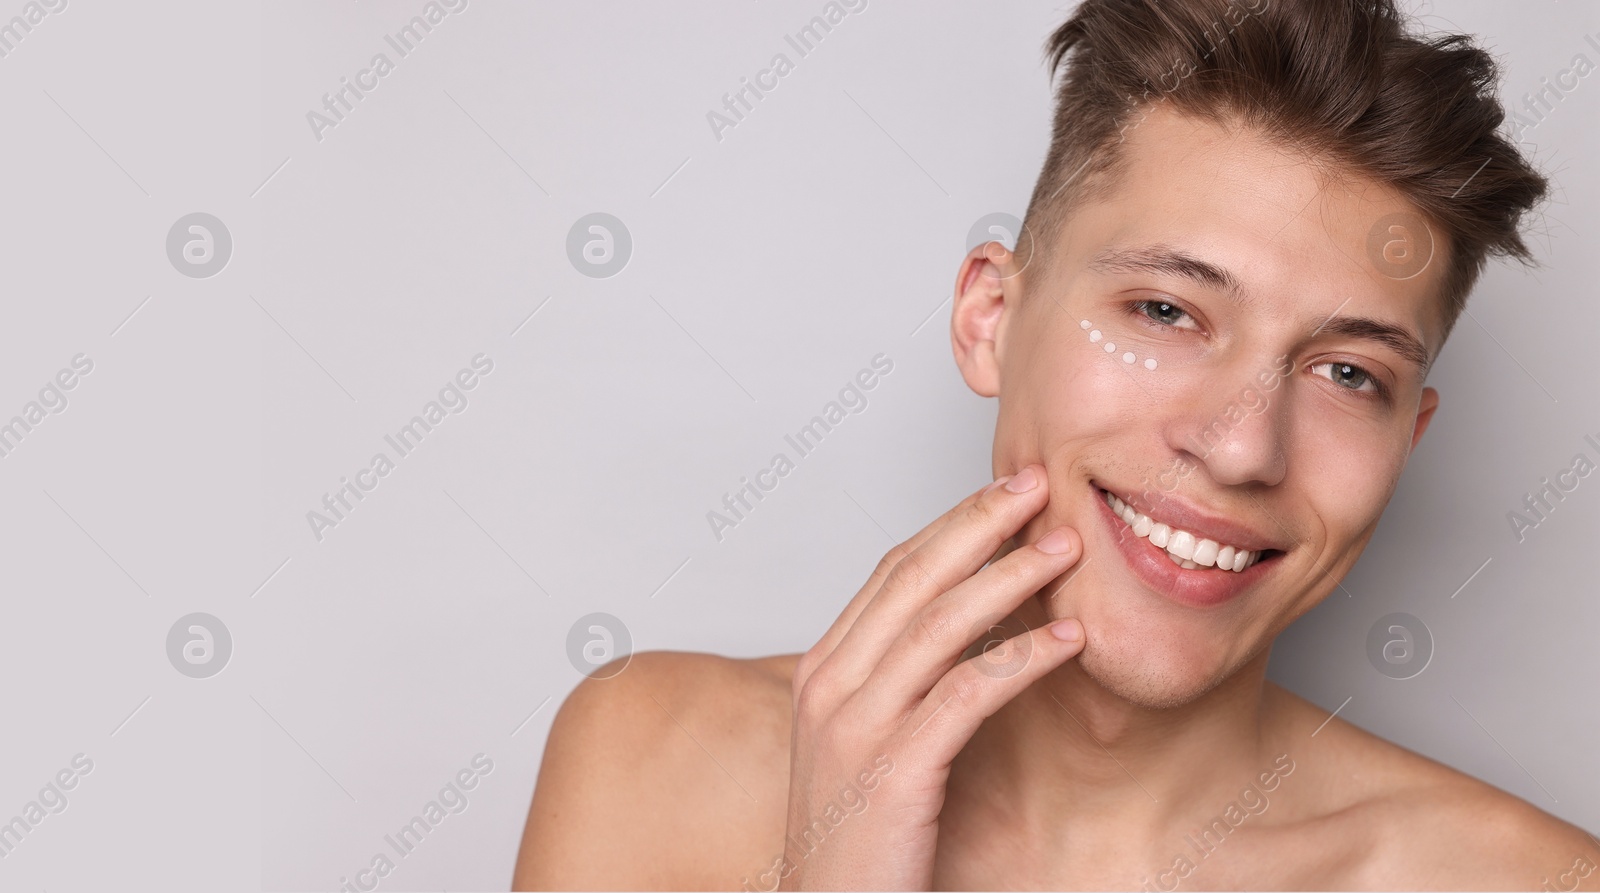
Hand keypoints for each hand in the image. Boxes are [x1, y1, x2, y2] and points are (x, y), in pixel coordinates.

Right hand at [778, 465, 1084, 889]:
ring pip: (941, 625)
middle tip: (1039, 484)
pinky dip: (1022, 659)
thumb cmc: (855, 839)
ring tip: (1068, 548)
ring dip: (1011, 577)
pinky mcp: (893, 771)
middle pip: (913, 579)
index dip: (952, 525)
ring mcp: (857, 726)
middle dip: (981, 523)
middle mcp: (830, 686)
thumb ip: (894, 685)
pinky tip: (1068, 641)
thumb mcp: (862, 744)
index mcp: (822, 671)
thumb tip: (958, 634)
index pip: (892, 572)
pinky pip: (967, 695)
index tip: (1005, 493)